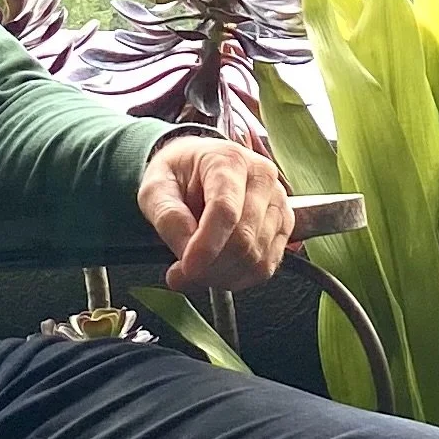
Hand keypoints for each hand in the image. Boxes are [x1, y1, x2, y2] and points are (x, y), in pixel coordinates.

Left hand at [137, 135, 293, 292]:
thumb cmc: (178, 175)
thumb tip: (186, 250)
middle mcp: (262, 178)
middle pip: (243, 238)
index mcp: (229, 160)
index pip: (225, 210)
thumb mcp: (155, 187)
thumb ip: (167, 216)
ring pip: (256, 257)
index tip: (186, 267)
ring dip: (221, 276)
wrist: (197, 169)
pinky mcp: (283, 226)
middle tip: (180, 273)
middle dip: (210, 266)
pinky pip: (266, 266)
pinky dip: (238, 278)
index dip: (206, 245)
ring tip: (195, 271)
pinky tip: (215, 272)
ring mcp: (278, 203)